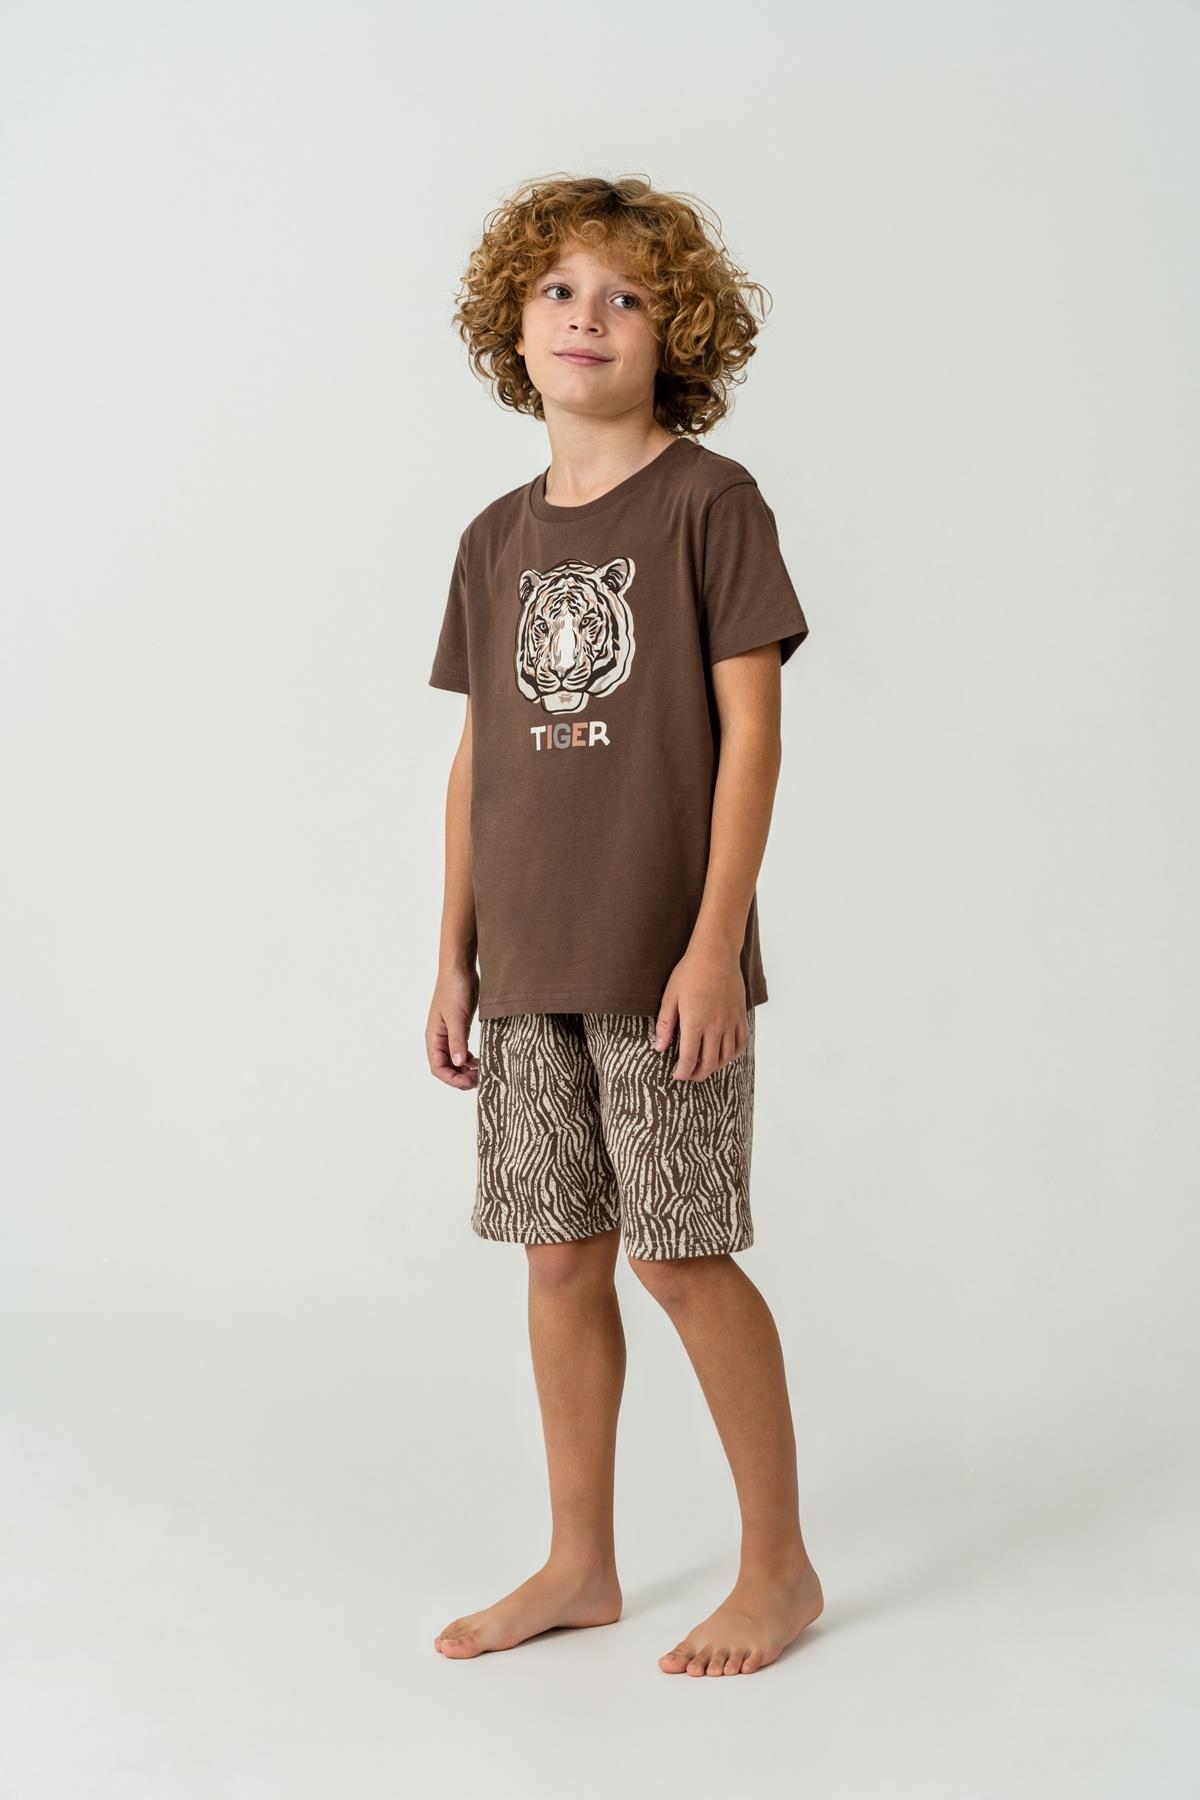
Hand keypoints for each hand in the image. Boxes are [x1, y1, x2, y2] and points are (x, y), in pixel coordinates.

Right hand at [426, 963, 480, 1088]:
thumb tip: (459, 1063)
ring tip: (481, 1073)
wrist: (460, 969)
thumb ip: (458, 1041)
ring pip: (454, 1060)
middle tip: (479, 1081)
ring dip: (465, 1070)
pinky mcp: (459, 1028)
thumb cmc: (454, 989)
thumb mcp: (457, 1017)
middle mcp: (439, 1038)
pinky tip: (479, 1061)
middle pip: (446, 1067)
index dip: (452, 1079)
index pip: (438, 1068)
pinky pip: (461, 1050)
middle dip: (460, 1077)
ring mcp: (448, 1034)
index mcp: (434, 1037)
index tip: (469, 1083)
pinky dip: (469, 1059)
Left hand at [654, 945, 748, 1081]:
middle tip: (689, 1075)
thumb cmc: (689, 973)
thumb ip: (664, 1025)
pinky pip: (740, 1043)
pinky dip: (732, 1055)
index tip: (677, 1076)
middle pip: (709, 1063)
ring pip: (726, 1057)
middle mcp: (715, 1026)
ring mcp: (730, 1022)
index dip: (682, 1073)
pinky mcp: (740, 1016)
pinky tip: (723, 1055)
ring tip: (704, 1067)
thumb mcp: (670, 997)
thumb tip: (659, 1048)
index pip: (689, 1059)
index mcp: (695, 1023)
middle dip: (697, 1074)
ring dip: (714, 1067)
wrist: (716, 954)